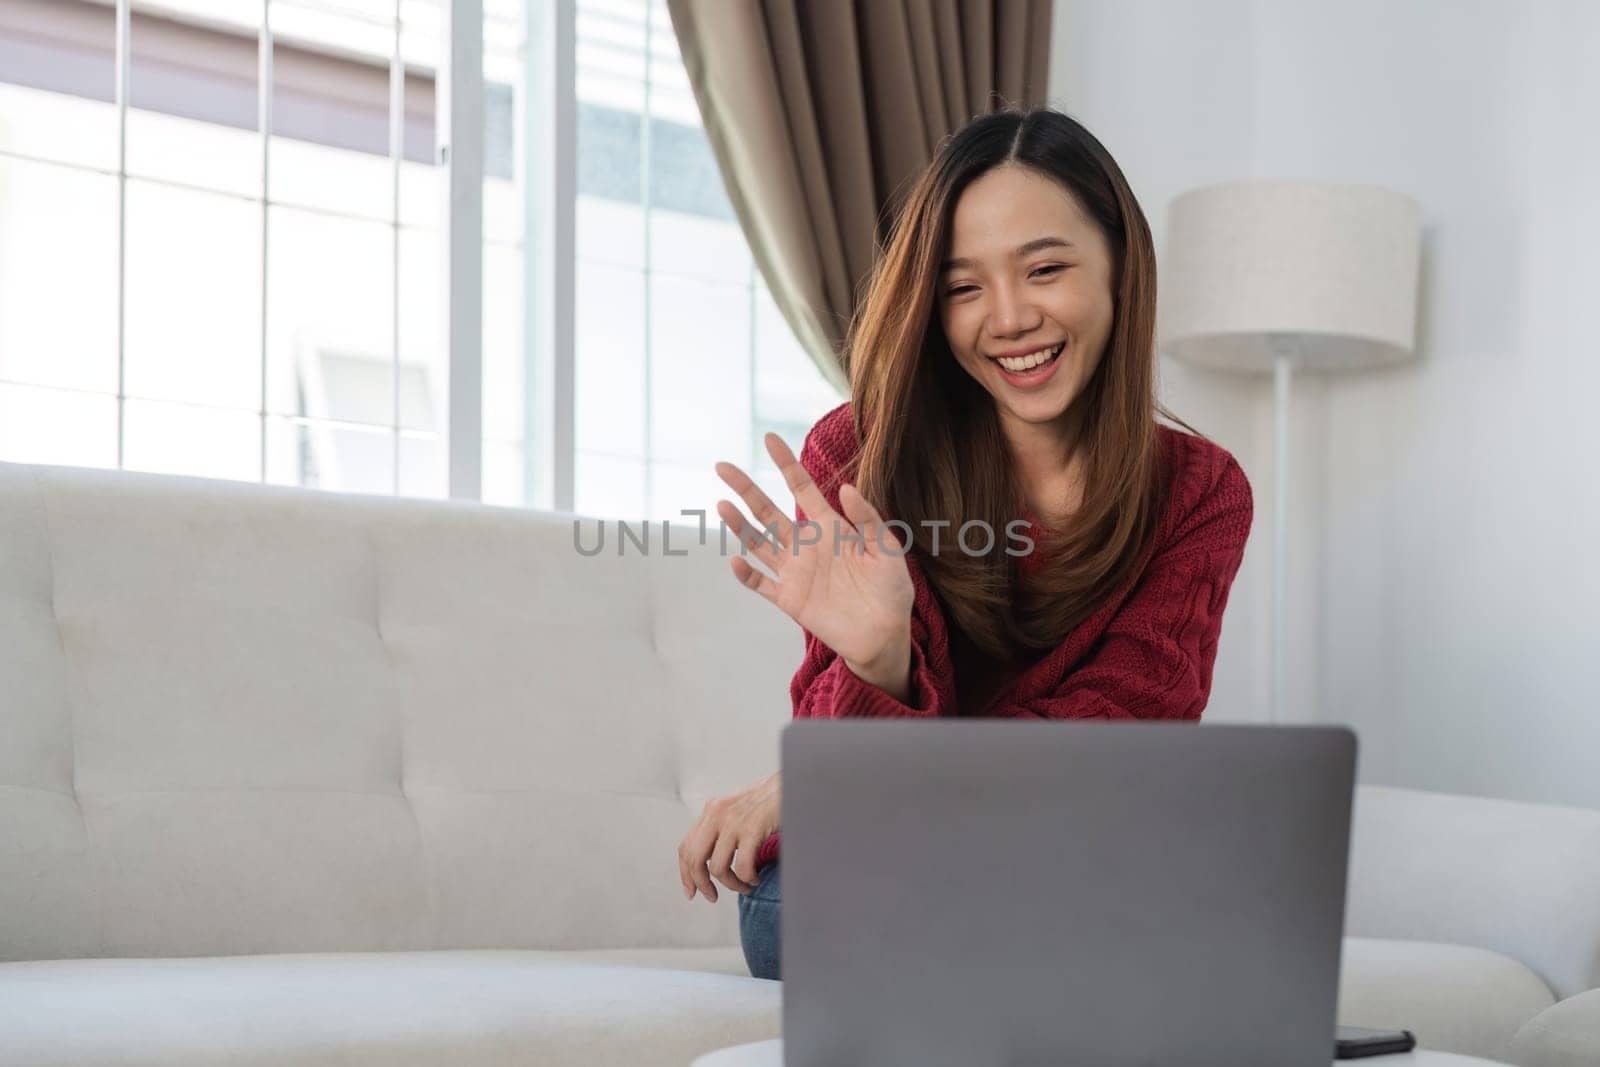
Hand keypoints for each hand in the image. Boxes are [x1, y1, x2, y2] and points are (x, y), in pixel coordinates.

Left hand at [678, 771, 780, 902]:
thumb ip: (721, 830)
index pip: (686, 847)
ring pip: (718, 867)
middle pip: (694, 859)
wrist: (793, 784)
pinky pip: (742, 866)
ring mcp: (733, 821)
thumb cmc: (769, 802)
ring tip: (745, 886)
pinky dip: (748, 878)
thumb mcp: (737, 812)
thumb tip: (709, 863)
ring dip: (732, 885)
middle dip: (701, 884)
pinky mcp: (752, 828)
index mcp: (712, 810)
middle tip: (712, 897)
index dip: (685, 874)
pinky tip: (756, 877)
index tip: (692, 892)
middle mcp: (717, 813)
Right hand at [714, 433, 914, 671]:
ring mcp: (796, 573)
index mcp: (830, 528)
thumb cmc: (891, 590)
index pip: (802, 489)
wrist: (885, 635)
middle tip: (722, 466)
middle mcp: (807, 546)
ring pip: (759, 543)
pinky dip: (747, 574)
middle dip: (746, 489)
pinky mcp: (790, 600)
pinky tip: (736, 560)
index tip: (770, 438)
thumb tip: (845, 487)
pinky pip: (762, 585)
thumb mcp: (888, 549)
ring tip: (721, 505)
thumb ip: (868, 519)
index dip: (786, 464)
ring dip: (739, 526)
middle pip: (768, 511)